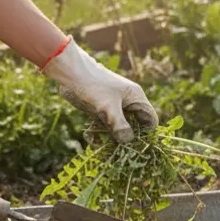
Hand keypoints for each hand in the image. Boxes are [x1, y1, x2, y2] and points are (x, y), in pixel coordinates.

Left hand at [41, 38, 157, 142]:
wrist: (69, 72)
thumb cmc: (93, 85)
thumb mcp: (108, 107)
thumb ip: (119, 125)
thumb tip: (128, 141)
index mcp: (136, 98)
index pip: (150, 119)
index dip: (146, 133)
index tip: (136, 145)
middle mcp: (128, 102)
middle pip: (135, 125)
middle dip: (126, 137)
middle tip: (118, 148)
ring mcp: (114, 106)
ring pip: (119, 127)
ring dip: (111, 137)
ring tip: (101, 143)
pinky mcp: (102, 109)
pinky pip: (105, 125)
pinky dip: (99, 133)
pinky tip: (91, 137)